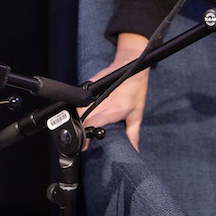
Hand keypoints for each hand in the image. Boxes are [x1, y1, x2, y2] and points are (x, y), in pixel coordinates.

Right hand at [80, 33, 150, 149]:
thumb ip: (133, 134)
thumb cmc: (135, 89)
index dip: (86, 136)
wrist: (130, 64)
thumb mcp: (137, 113)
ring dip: (80, 119)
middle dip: (81, 131)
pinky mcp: (88, 85)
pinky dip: (81, 109)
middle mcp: (100, 101)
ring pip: (78, 110)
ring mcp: (92, 92)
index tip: (84, 147)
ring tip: (84, 129)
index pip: (92, 124)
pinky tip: (85, 114)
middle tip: (84, 141)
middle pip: (82, 119)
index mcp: (113, 109)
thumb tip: (134, 151)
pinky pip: (80, 101)